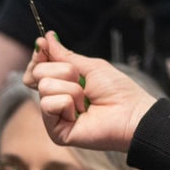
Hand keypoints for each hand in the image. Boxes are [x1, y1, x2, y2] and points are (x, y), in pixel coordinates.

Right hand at [25, 33, 154, 152]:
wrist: (132, 113)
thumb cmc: (118, 91)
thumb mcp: (90, 66)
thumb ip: (65, 55)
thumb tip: (46, 38)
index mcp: (64, 83)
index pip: (38, 67)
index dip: (40, 55)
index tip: (43, 44)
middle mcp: (56, 98)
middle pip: (38, 73)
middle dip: (63, 71)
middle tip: (82, 82)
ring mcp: (55, 115)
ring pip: (45, 86)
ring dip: (71, 89)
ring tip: (87, 101)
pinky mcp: (55, 131)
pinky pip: (48, 105)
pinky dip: (68, 104)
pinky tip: (81, 114)